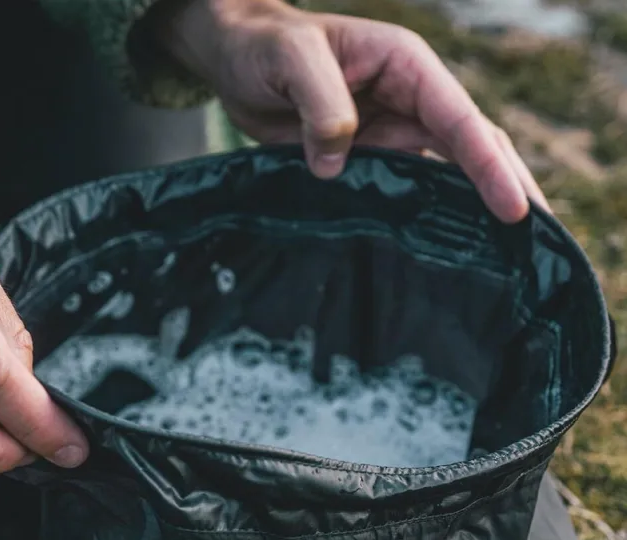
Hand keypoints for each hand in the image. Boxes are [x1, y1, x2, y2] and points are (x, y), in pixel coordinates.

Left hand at [154, 0, 547, 221]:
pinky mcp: (363, 160)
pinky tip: (437, 254)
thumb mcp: (292, 61)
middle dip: (507, 190)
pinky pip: (402, 192)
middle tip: (539, 243)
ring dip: (471, 211)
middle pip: (471, 149)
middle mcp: (408, 101)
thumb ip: (321, 104)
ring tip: (504, 259)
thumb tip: (337, 163)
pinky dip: (423, 220)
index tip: (513, 211)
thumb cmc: (264, 46)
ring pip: (443, 176)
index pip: (460, 120)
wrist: (235, 59)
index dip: (488, 167)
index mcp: (406, 67)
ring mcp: (388, 133)